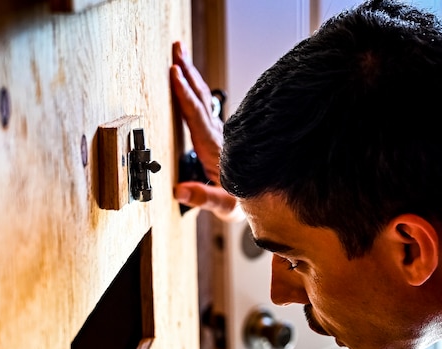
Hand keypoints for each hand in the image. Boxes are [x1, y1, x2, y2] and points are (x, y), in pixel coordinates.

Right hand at [171, 42, 241, 221]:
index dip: (186, 96)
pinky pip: (204, 109)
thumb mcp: (225, 206)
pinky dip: (195, 92)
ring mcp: (219, 136)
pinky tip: (191, 85)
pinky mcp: (220, 137)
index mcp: (216, 152)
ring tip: (180, 57)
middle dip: (188, 74)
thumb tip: (179, 190)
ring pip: (203, 101)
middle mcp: (218, 139)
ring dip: (191, 78)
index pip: (198, 119)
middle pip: (201, 101)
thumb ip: (204, 197)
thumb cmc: (245, 204)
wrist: (265, 201)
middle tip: (177, 49)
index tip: (175, 74)